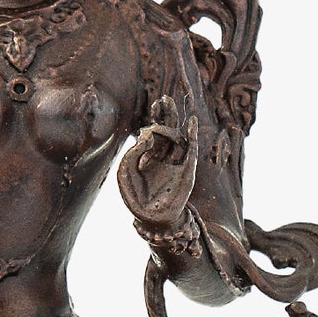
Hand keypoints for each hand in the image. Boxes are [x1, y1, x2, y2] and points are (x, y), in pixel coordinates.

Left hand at [117, 94, 198, 227]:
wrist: (152, 218)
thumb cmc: (135, 196)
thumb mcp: (125, 172)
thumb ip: (132, 152)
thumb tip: (145, 134)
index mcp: (146, 156)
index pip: (150, 135)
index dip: (149, 128)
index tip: (145, 134)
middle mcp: (162, 156)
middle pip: (165, 129)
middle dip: (164, 114)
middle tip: (163, 98)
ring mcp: (175, 161)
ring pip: (177, 135)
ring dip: (173, 119)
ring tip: (168, 102)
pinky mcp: (186, 169)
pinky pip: (191, 149)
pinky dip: (192, 135)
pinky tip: (192, 122)